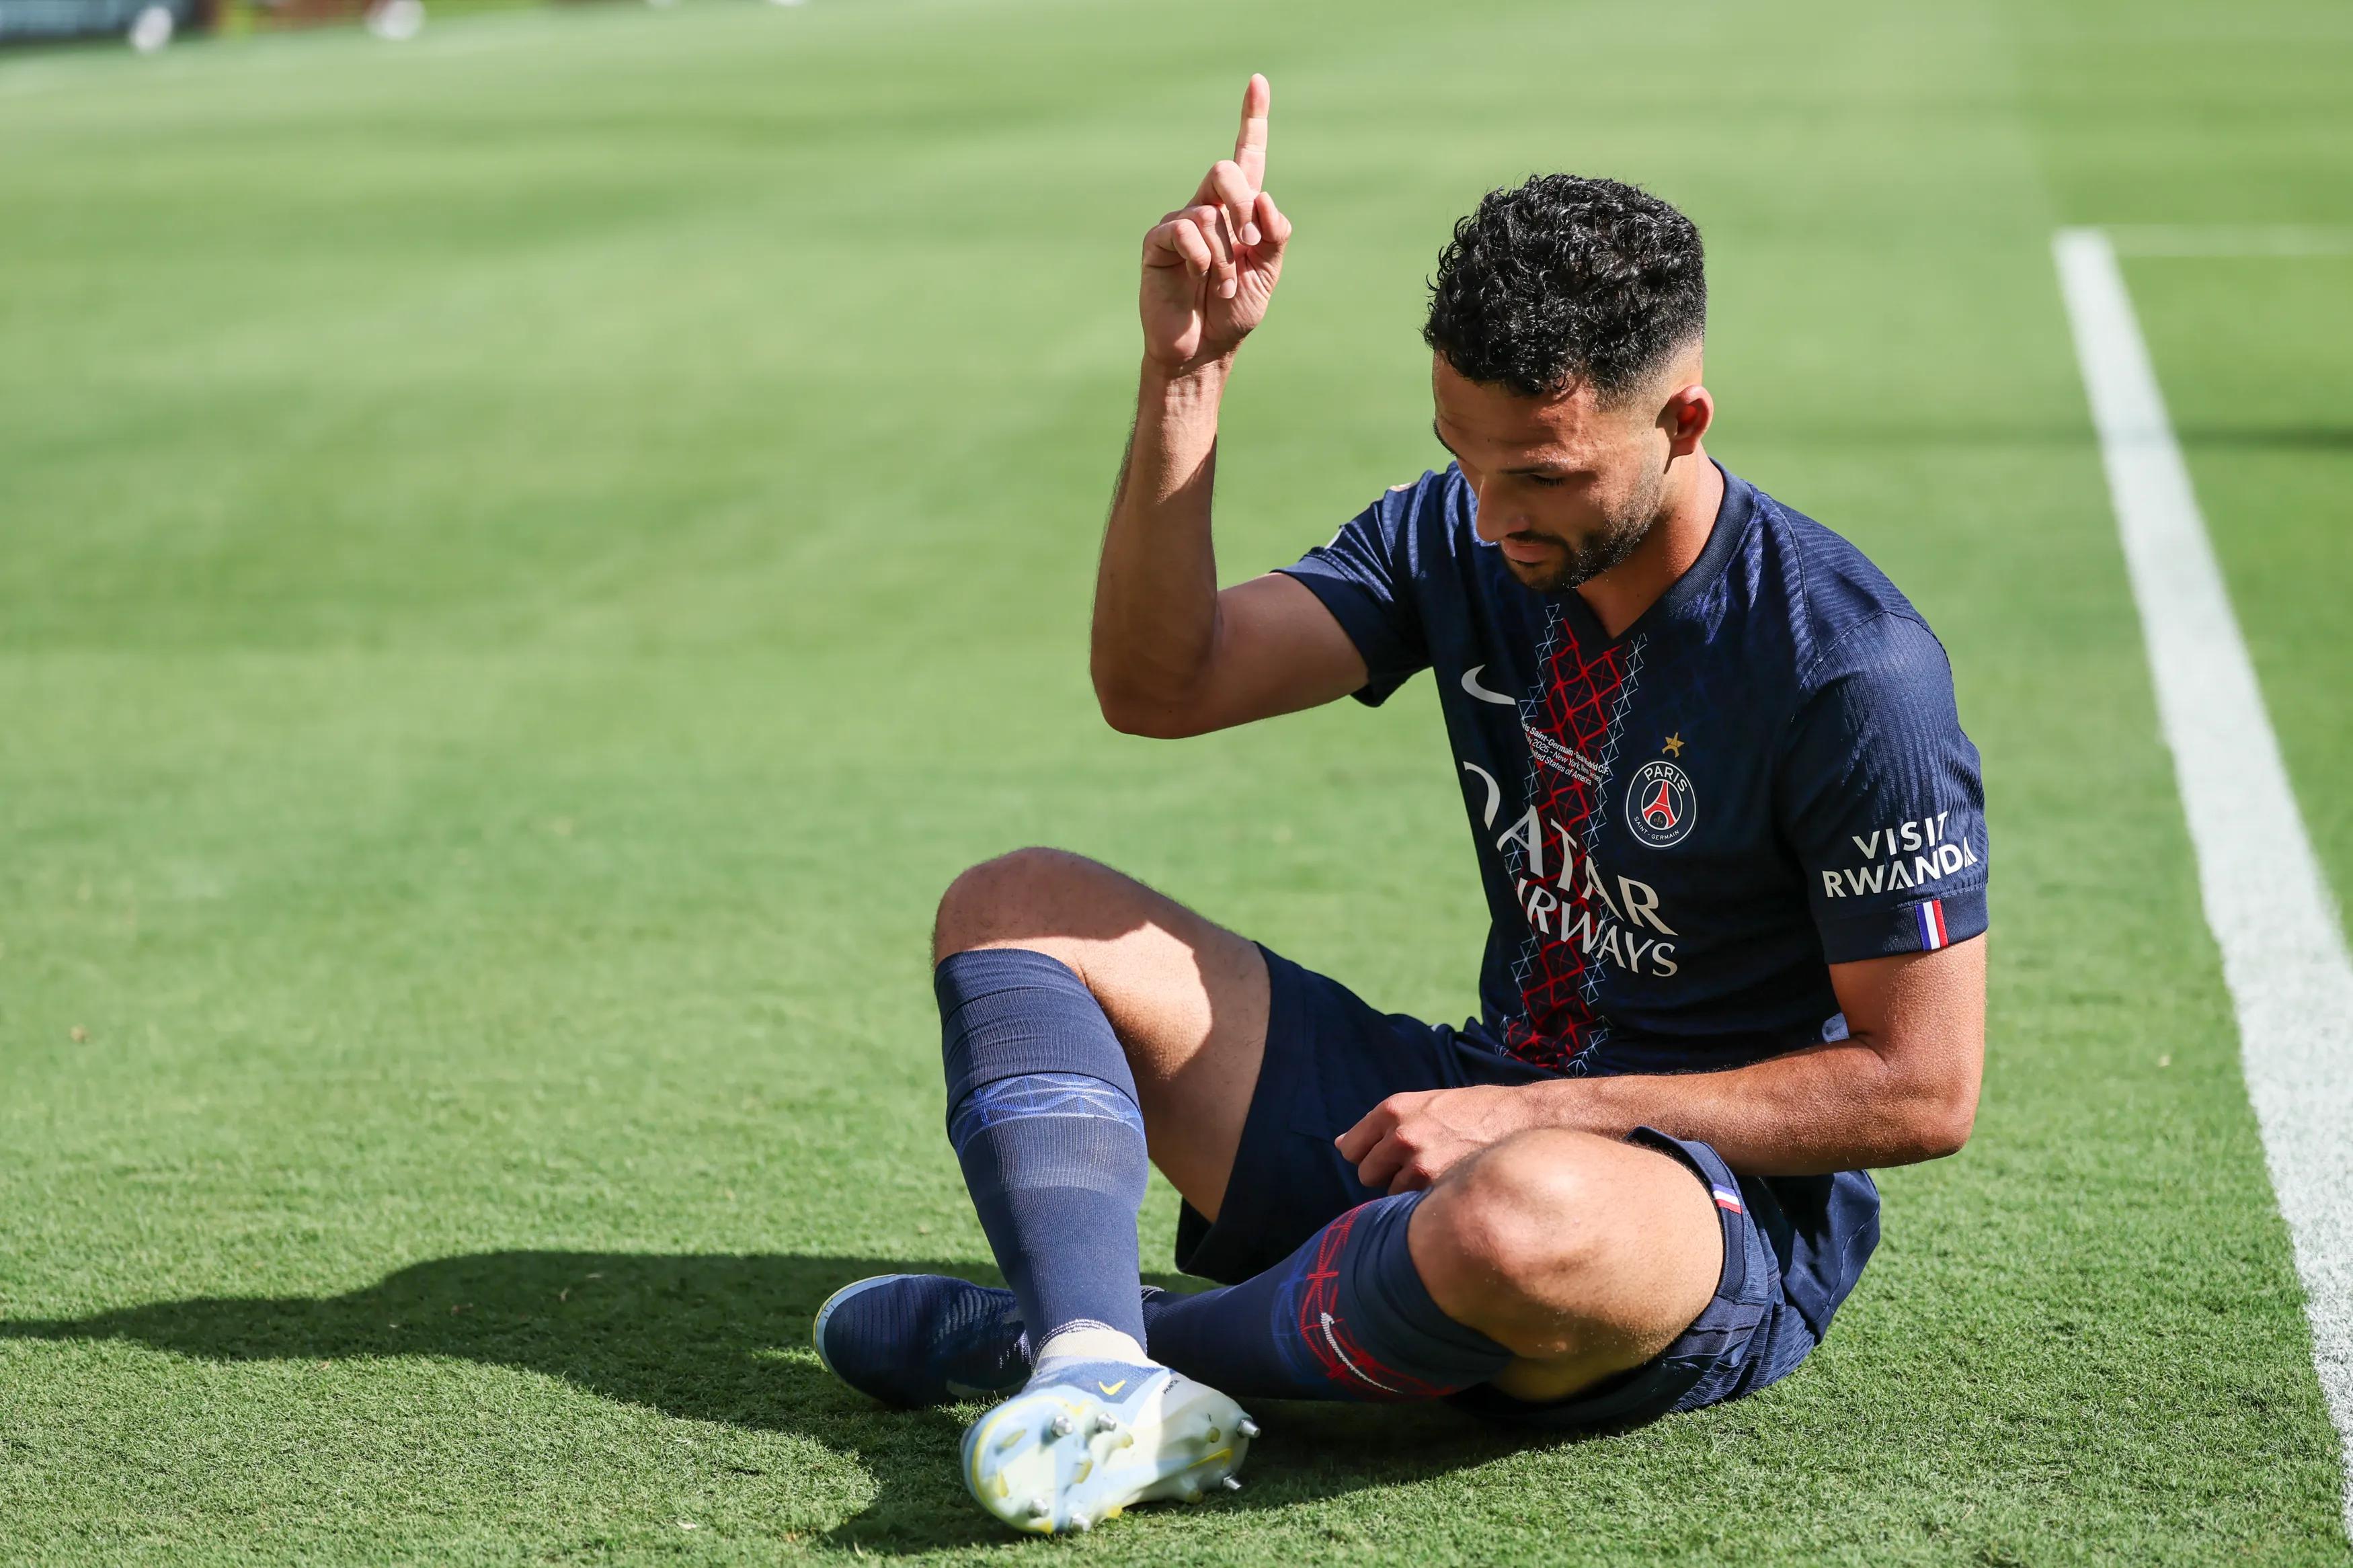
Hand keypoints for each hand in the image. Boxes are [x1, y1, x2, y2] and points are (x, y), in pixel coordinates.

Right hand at [1139, 74, 1292, 374]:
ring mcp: (1180, 223)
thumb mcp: (1267, 273)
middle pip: (1226, 171)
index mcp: (1239, 211)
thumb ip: (1274, 236)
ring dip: (1226, 253)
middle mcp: (1207, 207)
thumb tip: (1264, 199)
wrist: (1204, 350)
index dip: (1252, 119)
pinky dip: (1202, 257)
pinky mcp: (1157, 242)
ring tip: (1224, 286)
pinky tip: (1201, 279)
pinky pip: (1183, 230)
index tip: (1258, 81)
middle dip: (1242, 203)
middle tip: (1250, 242)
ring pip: (1208, 211)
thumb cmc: (1234, 311)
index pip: (1247, 156)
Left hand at [1335, 1085, 1539, 1193]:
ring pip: (1391, 1194)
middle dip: (1385, 1174)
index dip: (1367, 1155)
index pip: (1351, 1147)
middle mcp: (1401, 1135)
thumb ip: (1383, 1124)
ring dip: (1408, 1191)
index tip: (1384, 1158)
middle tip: (1416, 1167)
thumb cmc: (1476, 1110)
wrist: (1525, 1120)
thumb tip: (1340, 1144)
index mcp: (1394, 1110)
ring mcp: (1420, 1164)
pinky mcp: (1439, 1188)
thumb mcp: (1426, 1103)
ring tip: (1440, 1174)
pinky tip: (1448, 1188)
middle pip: (1367, 1174)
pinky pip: (1414, 1207)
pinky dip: (1427, 1203)